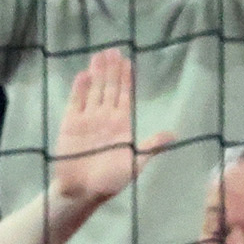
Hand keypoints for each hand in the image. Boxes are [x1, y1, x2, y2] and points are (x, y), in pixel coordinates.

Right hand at [50, 47, 172, 205]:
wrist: (82, 192)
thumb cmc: (111, 180)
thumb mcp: (135, 163)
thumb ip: (151, 147)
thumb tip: (173, 135)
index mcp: (122, 124)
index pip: (125, 95)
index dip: (126, 78)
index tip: (128, 61)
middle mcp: (105, 117)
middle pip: (110, 88)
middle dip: (111, 70)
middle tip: (112, 50)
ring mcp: (87, 119)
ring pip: (94, 91)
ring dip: (96, 74)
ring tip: (99, 55)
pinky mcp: (70, 124)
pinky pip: (76, 103)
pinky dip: (79, 89)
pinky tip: (83, 75)